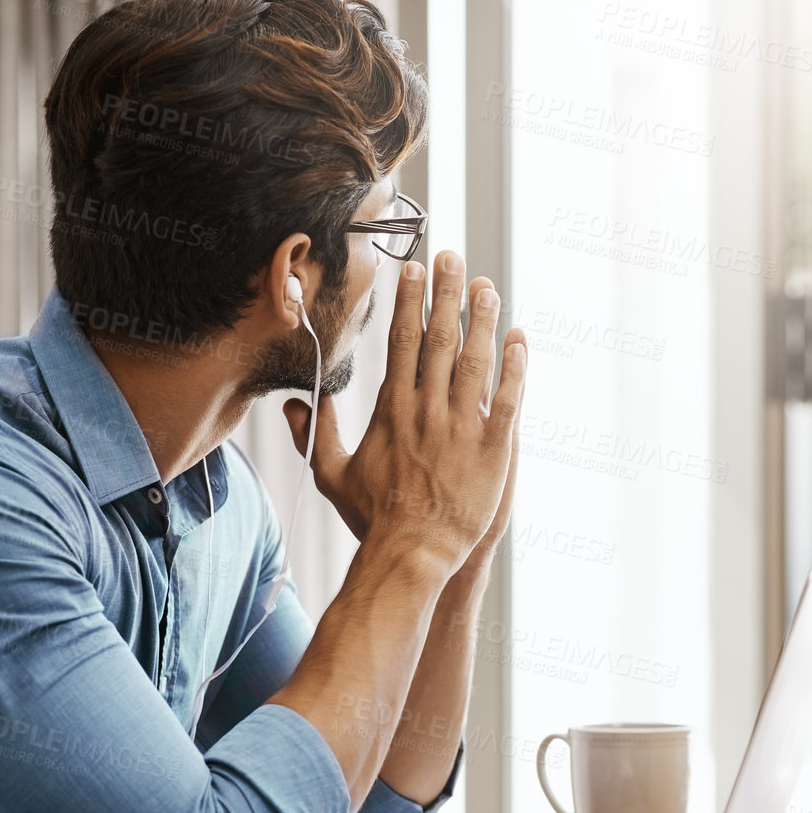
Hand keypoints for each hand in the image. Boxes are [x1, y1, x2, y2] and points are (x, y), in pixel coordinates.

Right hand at [283, 251, 526, 577]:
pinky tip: (519, 341)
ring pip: (476, 361)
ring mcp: (462, 427)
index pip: (401, 342)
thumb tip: (292, 406)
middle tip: (454, 258)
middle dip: (446, 293)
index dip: (409, 302)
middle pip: (440, 338)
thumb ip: (315, 435)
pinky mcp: (493, 448)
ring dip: (484, 320)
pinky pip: (509, 399)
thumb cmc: (374, 519)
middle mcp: (427, 410)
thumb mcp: (332, 475)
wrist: (412, 554)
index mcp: (392, 410)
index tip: (414, 271)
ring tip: (487, 288)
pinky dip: (516, 367)